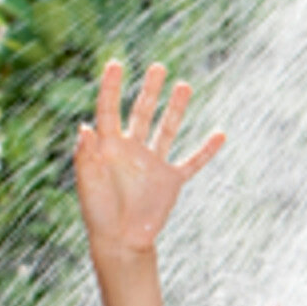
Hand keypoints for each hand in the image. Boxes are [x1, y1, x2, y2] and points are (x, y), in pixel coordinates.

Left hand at [74, 59, 223, 257]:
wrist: (120, 241)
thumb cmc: (98, 213)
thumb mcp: (87, 183)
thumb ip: (86, 156)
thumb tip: (86, 126)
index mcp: (108, 147)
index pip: (109, 110)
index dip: (110, 87)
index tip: (115, 64)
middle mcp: (132, 150)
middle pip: (142, 112)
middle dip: (149, 90)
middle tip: (158, 68)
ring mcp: (153, 163)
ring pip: (167, 129)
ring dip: (176, 108)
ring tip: (184, 85)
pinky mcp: (170, 180)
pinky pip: (191, 162)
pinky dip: (206, 150)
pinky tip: (220, 134)